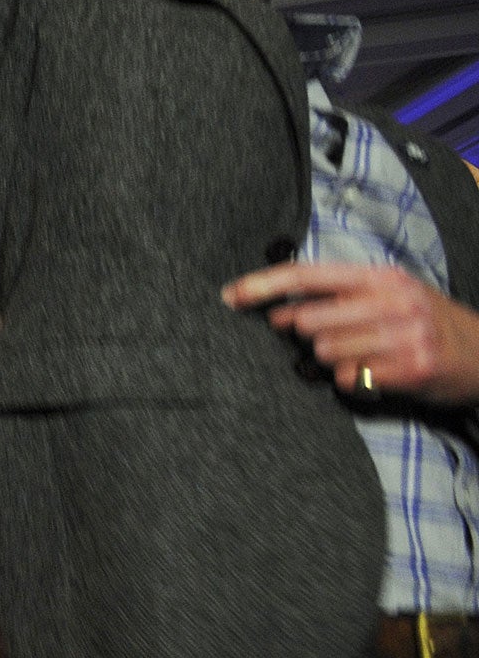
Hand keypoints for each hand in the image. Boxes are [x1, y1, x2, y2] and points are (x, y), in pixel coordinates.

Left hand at [223, 261, 478, 404]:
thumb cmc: (426, 323)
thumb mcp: (390, 295)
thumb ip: (339, 298)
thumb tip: (279, 313)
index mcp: (381, 277)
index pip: (307, 275)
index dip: (263, 284)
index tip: (229, 296)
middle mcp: (393, 301)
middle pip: (308, 320)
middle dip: (307, 336)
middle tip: (334, 340)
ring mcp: (404, 335)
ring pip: (325, 352)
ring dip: (332, 361)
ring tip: (364, 358)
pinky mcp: (411, 369)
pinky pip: (348, 379)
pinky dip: (351, 382)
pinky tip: (375, 375)